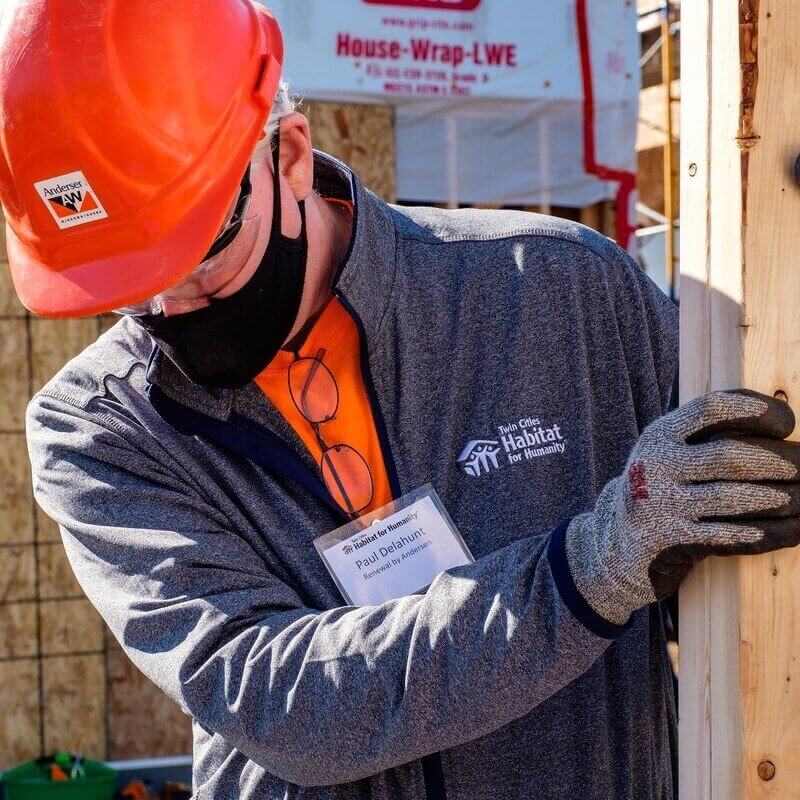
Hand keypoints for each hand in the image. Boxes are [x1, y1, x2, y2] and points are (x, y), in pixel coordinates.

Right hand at [566, 389, 799, 625]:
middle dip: (779, 462)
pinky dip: (767, 533)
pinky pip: (729, 536)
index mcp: (660, 435)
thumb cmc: (661, 490)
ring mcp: (661, 503)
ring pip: (733, 498)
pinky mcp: (670, 538)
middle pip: (729, 456)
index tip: (787, 422)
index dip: (754, 410)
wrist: (616, 542)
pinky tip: (792, 529)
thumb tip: (778, 427)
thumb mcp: (669, 455)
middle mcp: (656, 464)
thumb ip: (706, 439)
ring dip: (781, 499)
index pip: (710, 409)